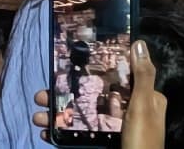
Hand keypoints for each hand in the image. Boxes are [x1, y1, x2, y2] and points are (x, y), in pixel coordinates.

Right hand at [33, 41, 164, 146]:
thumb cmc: (142, 139)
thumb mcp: (143, 105)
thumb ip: (142, 76)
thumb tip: (138, 44)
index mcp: (145, 99)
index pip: (119, 78)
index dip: (96, 72)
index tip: (71, 67)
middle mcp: (130, 111)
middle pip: (95, 97)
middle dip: (68, 95)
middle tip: (43, 94)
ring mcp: (115, 129)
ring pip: (84, 116)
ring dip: (59, 115)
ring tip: (38, 115)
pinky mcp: (104, 144)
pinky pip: (81, 135)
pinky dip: (63, 133)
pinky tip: (46, 132)